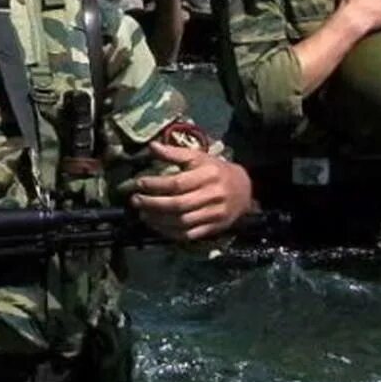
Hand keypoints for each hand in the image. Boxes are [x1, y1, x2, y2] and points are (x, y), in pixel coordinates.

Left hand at [130, 141, 253, 240]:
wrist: (245, 190)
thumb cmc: (216, 170)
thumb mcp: (198, 157)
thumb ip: (174, 153)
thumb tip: (152, 146)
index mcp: (208, 175)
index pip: (177, 183)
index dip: (156, 184)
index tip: (139, 183)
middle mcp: (212, 196)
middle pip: (178, 205)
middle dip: (153, 204)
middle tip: (135, 200)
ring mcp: (213, 215)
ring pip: (182, 222)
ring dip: (158, 220)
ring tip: (143, 213)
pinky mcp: (213, 229)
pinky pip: (188, 235)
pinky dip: (170, 233)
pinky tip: (157, 226)